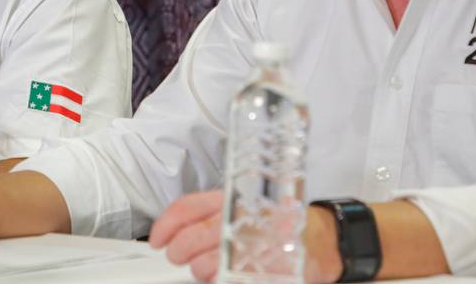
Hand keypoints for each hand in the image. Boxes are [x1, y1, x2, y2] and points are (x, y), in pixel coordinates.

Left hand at [152, 191, 339, 283]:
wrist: (318, 239)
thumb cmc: (275, 222)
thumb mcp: (242, 206)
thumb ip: (211, 213)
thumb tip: (176, 230)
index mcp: (233, 199)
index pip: (188, 207)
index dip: (166, 225)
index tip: (157, 239)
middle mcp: (243, 219)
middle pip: (194, 237)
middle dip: (179, 251)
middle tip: (178, 257)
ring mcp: (255, 246)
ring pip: (208, 264)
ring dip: (201, 271)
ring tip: (207, 269)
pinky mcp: (265, 271)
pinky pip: (230, 279)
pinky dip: (221, 280)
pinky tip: (224, 277)